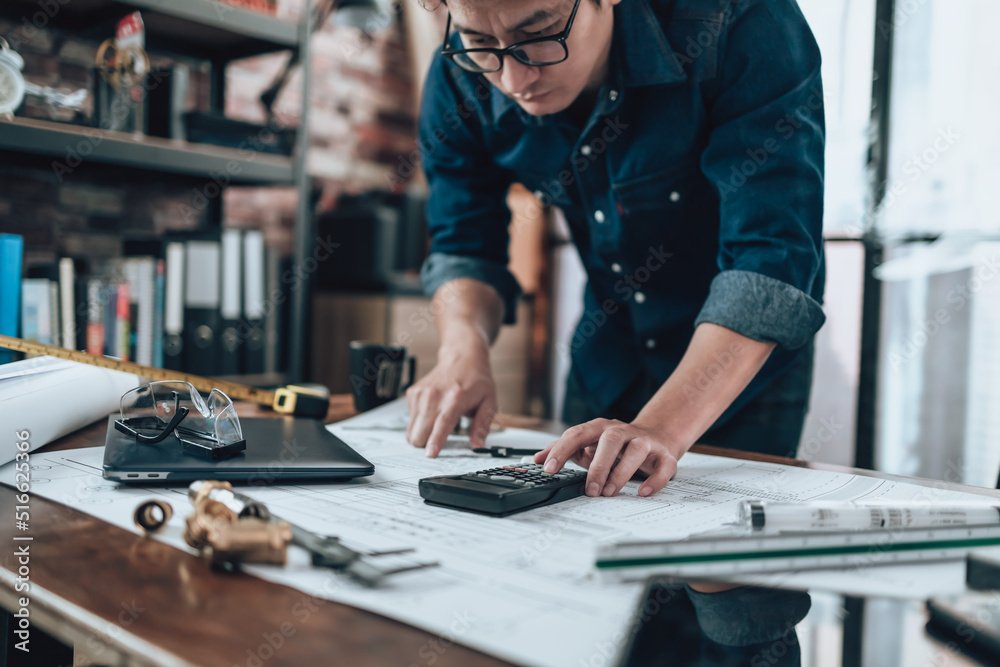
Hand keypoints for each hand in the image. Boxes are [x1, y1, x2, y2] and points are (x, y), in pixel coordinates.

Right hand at [405, 341, 496, 456]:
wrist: (462, 357)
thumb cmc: (476, 380)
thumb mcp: (489, 402)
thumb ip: (482, 425)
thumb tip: (478, 446)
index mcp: (456, 398)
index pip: (442, 422)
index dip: (435, 440)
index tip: (430, 454)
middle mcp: (435, 395)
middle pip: (420, 432)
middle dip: (427, 443)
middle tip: (440, 437)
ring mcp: (421, 393)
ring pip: (412, 430)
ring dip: (422, 433)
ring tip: (438, 421)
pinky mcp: (412, 393)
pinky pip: (410, 420)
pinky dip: (420, 421)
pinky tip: (432, 410)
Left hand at [533, 419, 683, 497]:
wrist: (656, 437)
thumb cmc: (616, 445)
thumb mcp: (588, 444)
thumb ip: (563, 449)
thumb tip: (537, 458)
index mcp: (600, 428)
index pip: (577, 433)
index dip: (561, 450)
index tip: (548, 468)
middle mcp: (622, 431)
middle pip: (610, 441)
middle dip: (598, 467)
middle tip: (589, 490)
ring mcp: (644, 442)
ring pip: (635, 452)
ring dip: (621, 474)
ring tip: (609, 492)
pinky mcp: (664, 456)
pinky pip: (663, 466)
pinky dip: (655, 481)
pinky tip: (643, 492)